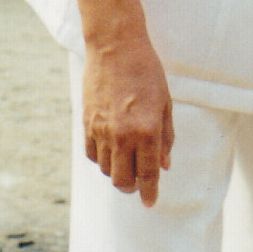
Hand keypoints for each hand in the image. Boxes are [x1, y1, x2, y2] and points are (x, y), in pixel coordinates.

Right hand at [81, 36, 173, 206]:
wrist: (115, 49)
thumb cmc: (147, 72)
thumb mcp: (166, 103)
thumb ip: (166, 137)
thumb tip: (165, 164)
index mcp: (147, 131)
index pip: (149, 173)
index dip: (150, 192)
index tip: (151, 202)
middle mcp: (122, 136)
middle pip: (122, 180)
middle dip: (132, 187)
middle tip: (139, 184)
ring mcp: (101, 131)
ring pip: (106, 169)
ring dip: (118, 172)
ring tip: (128, 162)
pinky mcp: (86, 124)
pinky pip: (92, 154)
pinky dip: (102, 159)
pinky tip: (112, 151)